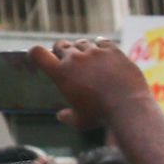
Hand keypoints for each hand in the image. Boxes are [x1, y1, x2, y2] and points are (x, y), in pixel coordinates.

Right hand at [30, 38, 151, 130]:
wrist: (129, 107)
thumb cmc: (101, 116)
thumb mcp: (80, 121)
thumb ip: (68, 117)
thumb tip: (61, 116)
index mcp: (60, 74)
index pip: (38, 53)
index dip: (35, 53)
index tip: (37, 57)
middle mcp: (75, 59)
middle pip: (60, 44)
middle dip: (60, 51)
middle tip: (65, 59)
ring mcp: (94, 52)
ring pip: (81, 42)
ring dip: (81, 49)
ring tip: (87, 58)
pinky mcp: (113, 51)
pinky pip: (101, 42)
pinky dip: (100, 46)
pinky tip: (103, 53)